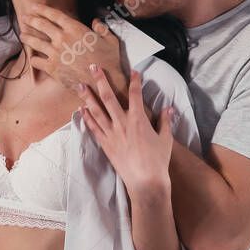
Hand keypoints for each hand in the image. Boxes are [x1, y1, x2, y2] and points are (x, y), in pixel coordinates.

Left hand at [21, 4, 126, 99]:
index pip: (54, 15)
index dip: (42, 9)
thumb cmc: (109, 61)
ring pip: (35, 42)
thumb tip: (96, 22)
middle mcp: (62, 39)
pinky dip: (33, 58)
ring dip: (27, 37)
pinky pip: (37, 61)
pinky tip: (32, 57)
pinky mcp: (52, 68)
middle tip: (24, 18)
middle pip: (41, 25)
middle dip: (31, 20)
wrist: (104, 81)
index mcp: (75, 29)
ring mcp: (56, 54)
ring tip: (22, 35)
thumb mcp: (110, 40)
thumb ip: (102, 28)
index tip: (34, 6)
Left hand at [80, 68, 173, 191]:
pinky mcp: (105, 145)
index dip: (135, 81)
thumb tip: (169, 108)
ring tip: (80, 85)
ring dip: (88, 97)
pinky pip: (94, 128)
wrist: (146, 182)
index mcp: (138, 120)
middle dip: (101, 81)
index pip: (135, 95)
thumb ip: (165, 121)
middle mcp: (122, 124)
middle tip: (93, 67)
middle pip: (109, 97)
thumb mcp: (166, 139)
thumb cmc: (158, 161)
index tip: (134, 71)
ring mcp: (111, 134)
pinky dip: (87, 118)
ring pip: (96, 111)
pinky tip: (81, 110)